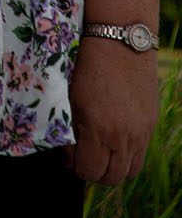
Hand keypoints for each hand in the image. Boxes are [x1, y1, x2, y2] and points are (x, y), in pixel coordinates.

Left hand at [65, 36, 159, 183]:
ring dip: (113, 168)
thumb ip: (72, 129)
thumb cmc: (88, 64)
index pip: (88, 172)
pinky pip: (141, 155)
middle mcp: (123, 138)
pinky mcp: (150, 124)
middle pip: (111, 178)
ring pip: (129, 171)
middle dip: (93, 172)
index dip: (74, 167)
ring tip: (99, 151)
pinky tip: (115, 140)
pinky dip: (127, 156)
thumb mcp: (71, 97)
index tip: (67, 156)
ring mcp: (141, 133)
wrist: (120, 39)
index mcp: (99, 131)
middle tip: (82, 157)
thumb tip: (69, 151)